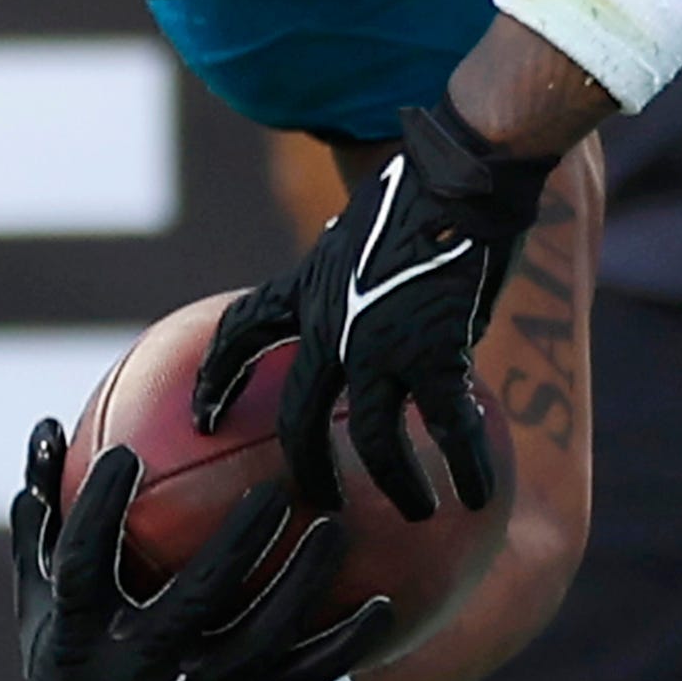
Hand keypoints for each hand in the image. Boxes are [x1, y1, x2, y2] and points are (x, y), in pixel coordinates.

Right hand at [12, 419, 389, 680]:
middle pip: (192, 603)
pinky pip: (300, 680)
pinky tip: (384, 606)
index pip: (81, 566)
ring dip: (299, 585)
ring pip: (258, 640)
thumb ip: (42, 520)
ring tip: (334, 531)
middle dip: (234, 547)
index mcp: (76, 637)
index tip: (124, 456)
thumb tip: (45, 428)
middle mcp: (135, 673)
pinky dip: (344, 646)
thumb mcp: (40, 599)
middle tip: (274, 491)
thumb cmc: (72, 653)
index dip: (97, 512)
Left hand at [194, 99, 549, 522]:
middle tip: (322, 505)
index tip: (203, 417)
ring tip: (418, 510)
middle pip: (299, 417)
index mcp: (307, 286)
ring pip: (373, 439)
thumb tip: (383, 306)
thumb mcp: (362, 227)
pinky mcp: (434, 351)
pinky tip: (479, 492)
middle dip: (308, 471)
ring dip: (396, 483)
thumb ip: (359, 277)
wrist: (461, 170)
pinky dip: (466, 465)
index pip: (239, 331)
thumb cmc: (425, 186)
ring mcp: (379, 342)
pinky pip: (448, 427)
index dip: (217, 377)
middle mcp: (331, 323)